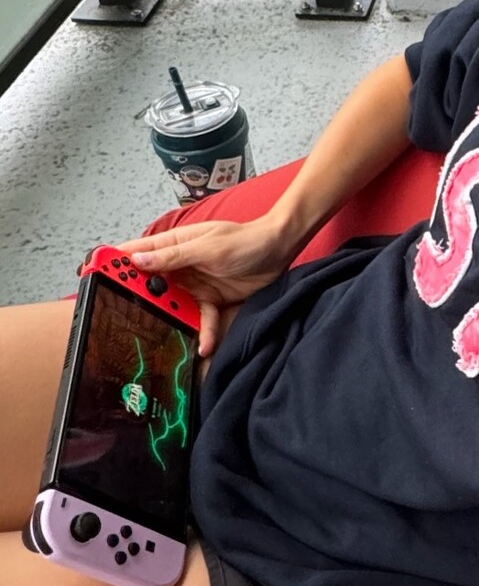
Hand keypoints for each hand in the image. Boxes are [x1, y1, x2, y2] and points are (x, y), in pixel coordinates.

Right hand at [116, 215, 293, 357]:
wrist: (280, 249)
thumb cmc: (244, 240)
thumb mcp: (207, 247)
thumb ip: (173, 256)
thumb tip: (137, 261)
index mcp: (175, 244)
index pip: (136, 253)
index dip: (112, 263)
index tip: (91, 275)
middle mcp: (180, 265)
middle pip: (148, 284)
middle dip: (133, 299)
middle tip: (119, 316)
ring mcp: (194, 284)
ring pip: (170, 306)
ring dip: (166, 320)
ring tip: (159, 337)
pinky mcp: (210, 301)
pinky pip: (199, 320)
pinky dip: (201, 333)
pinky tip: (203, 345)